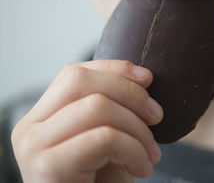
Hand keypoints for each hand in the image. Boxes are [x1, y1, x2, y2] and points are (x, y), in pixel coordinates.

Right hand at [11, 60, 163, 182]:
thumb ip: (112, 106)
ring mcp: (33, 146)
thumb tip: (143, 76)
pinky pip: (104, 138)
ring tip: (152, 154)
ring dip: (138, 129)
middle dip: (130, 93)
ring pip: (97, 107)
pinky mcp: (48, 167)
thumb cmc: (101, 181)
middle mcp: (29, 127)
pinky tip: (142, 169)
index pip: (74, 73)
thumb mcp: (107, 137)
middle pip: (81, 81)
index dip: (115, 69)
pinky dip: (134, 150)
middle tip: (157, 116)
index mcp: (42, 116)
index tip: (149, 79)